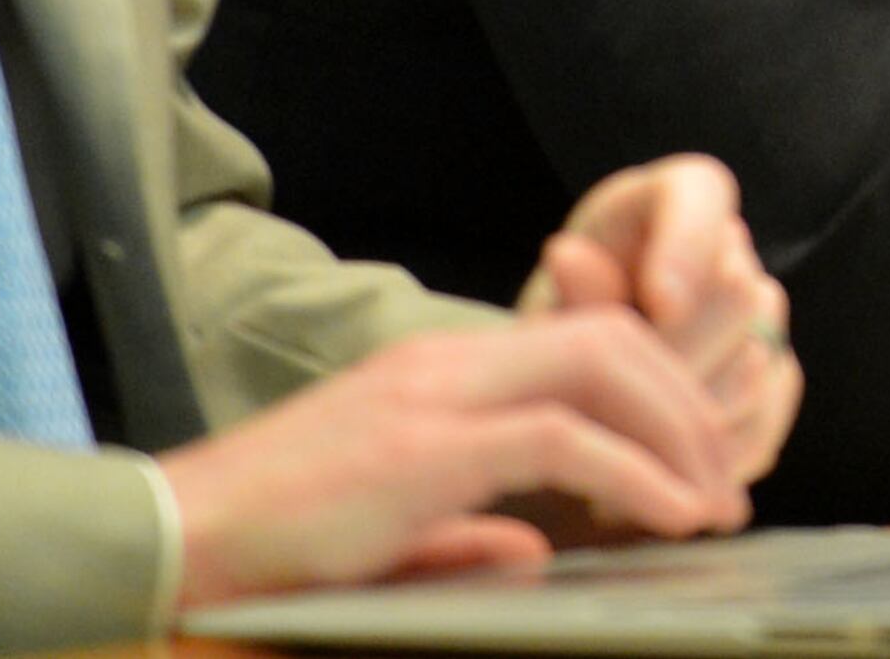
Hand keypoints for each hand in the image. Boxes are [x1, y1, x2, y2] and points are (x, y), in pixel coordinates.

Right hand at [161, 313, 749, 610]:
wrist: (163, 545)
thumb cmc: (262, 550)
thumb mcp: (383, 529)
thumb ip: (460, 528)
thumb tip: (528, 546)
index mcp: (438, 374)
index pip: (582, 341)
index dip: (657, 393)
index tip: (697, 465)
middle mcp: (443, 364)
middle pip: (610, 340)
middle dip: (687, 404)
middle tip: (726, 482)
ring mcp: (432, 397)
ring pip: (601, 368)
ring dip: (676, 433)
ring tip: (713, 502)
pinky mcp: (421, 451)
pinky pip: (561, 441)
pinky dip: (634, 475)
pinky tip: (669, 516)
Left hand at [519, 154, 799, 481]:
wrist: (575, 392)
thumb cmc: (557, 336)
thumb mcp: (552, 312)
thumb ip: (571, 294)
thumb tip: (566, 254)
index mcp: (674, 199)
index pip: (701, 196)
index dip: (690, 248)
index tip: (659, 304)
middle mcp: (731, 248)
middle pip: (737, 294)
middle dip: (679, 361)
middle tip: (619, 417)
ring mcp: (762, 315)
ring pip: (754, 364)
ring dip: (691, 420)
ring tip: (626, 465)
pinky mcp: (776, 377)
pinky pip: (768, 414)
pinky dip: (721, 455)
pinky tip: (668, 482)